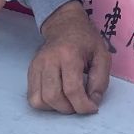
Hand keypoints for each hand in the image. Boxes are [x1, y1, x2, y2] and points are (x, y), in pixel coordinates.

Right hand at [27, 0, 111, 114]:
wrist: (64, 24)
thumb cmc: (85, 40)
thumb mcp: (102, 55)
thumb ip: (100, 80)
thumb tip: (92, 102)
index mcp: (69, 54)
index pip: (72, 89)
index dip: (83, 106)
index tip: (92, 107)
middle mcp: (49, 60)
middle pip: (53, 97)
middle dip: (70, 108)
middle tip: (80, 103)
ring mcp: (36, 65)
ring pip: (39, 100)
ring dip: (56, 108)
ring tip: (68, 100)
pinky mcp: (31, 70)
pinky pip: (32, 97)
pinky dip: (45, 103)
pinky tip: (57, 96)